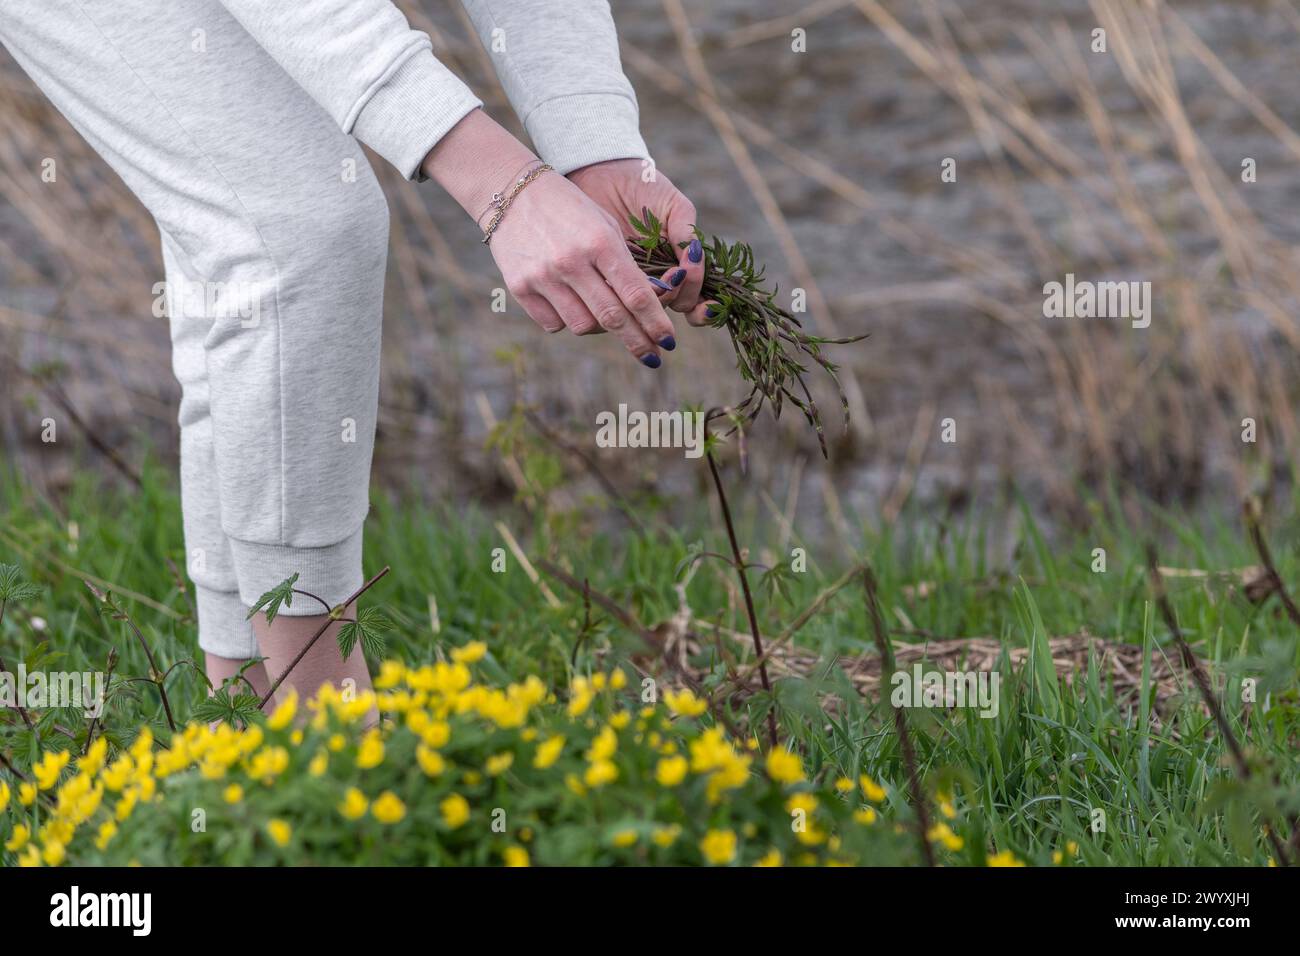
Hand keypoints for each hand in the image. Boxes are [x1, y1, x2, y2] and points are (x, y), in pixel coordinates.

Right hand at [487, 171, 677, 365]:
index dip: (656, 323)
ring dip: (601, 328)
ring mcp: (543, 277)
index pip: (636, 295)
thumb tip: (647, 309)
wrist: (511, 192)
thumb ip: (624, 266)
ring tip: (606, 319)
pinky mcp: (520, 287)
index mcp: (600, 242)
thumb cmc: (570, 209)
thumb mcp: (604, 225)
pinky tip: (571, 305)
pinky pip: (553, 324)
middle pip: (613, 318)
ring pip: (583, 326)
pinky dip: (567, 321)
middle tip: (653, 357)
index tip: (669, 341)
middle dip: (638, 341)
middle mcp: (572, 262)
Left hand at [568, 159, 711, 325]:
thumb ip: (687, 233)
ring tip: (656, 277)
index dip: (706, 309)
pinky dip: (629, 294)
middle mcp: (662, 276)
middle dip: (682, 300)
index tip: (708, 306)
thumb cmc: (644, 186)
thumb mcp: (674, 206)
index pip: (699, 296)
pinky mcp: (610, 276)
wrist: (603, 174)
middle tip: (674, 279)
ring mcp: (636, 279)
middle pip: (679, 306)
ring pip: (652, 306)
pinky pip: (621, 295)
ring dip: (658, 298)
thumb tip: (694, 262)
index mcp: (683, 262)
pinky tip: (630, 279)